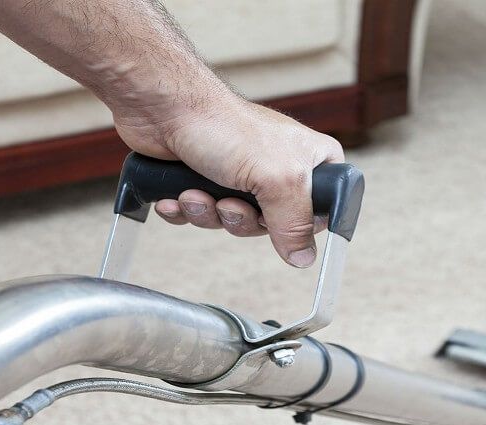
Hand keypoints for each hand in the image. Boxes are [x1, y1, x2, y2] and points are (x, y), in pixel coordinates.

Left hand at [112, 86, 344, 267]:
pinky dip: (186, 211)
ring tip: (196, 193)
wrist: (163, 107)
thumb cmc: (223, 125)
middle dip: (241, 219)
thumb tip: (304, 257)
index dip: (299, 224)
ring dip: (209, 214)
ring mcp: (240, 174)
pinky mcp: (205, 180)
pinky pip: (201, 216)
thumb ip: (295, 222)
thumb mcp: (277, 179)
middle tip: (229, 203)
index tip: (277, 221)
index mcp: (309, 161)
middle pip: (271, 224)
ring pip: (233, 222)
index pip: (322, 210)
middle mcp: (277, 168)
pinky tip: (177, 196)